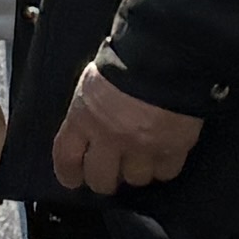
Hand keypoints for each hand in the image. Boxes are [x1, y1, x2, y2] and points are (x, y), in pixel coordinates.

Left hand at [48, 67, 203, 195]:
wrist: (163, 58)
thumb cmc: (123, 62)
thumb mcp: (92, 83)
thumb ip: (88, 110)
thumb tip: (87, 126)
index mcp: (83, 118)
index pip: (66, 158)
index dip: (68, 173)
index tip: (72, 180)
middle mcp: (109, 139)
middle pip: (101, 180)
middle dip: (104, 180)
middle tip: (111, 174)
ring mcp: (142, 147)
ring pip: (136, 179)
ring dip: (137, 172)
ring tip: (140, 160)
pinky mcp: (172, 149)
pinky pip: (165, 173)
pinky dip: (164, 167)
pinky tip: (162, 155)